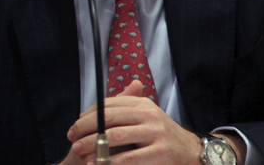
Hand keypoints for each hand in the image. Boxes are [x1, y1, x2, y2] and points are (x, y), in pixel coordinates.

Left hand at [63, 80, 202, 164]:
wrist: (191, 152)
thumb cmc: (161, 136)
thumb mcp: (145, 117)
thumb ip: (122, 111)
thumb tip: (91, 111)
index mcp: (143, 104)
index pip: (108, 105)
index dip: (88, 115)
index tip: (75, 126)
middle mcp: (149, 115)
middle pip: (108, 118)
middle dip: (86, 128)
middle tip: (72, 138)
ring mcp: (156, 133)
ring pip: (115, 136)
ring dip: (93, 144)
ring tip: (79, 150)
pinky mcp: (160, 153)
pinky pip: (129, 158)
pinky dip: (110, 161)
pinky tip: (97, 163)